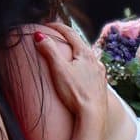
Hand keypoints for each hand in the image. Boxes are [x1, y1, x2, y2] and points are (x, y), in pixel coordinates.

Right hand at [33, 25, 107, 139]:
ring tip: (67, 53)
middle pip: (80, 43)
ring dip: (76, 52)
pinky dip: (83, 65)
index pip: (70, 33)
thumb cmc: (76, 94)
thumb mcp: (59, 70)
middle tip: (56, 35)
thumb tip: (39, 36)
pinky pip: (91, 69)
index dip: (57, 26)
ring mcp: (100, 73)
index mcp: (85, 54)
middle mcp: (96, 60)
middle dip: (67, 38)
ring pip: (87, 56)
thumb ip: (49, 51)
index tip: (47, 23)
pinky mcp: (100, 85)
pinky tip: (81, 72)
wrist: (93, 116)